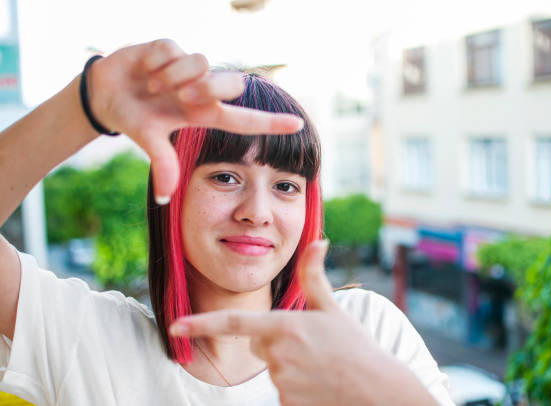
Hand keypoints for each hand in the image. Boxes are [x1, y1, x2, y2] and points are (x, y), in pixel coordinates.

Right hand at [87, 39, 302, 201]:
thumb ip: (162, 163)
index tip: (299, 125)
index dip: (271, 124)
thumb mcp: (148, 140)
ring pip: (202, 64)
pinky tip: (144, 70)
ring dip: (173, 78)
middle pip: (233, 84)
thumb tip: (164, 199)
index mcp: (203, 115)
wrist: (105, 94)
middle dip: (206, 90)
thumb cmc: (135, 118)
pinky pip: (173, 50)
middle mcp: (202, 90)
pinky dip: (154, 63)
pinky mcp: (170, 47)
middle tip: (179, 98)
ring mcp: (188, 67)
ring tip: (152, 87)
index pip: (245, 121)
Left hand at [170, 240, 390, 405]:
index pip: (233, 322)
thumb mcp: (334, 309)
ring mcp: (281, 381)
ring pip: (271, 367)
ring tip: (320, 365)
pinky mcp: (286, 403)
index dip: (201, 323)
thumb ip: (315, 276)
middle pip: (258, 344)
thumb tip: (318, 240)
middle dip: (274, 341)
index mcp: (284, 326)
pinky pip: (281, 390)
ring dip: (288, 364)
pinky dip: (296, 386)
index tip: (175, 326)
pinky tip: (318, 384)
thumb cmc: (356, 347)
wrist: (377, 391)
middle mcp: (277, 354)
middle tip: (309, 345)